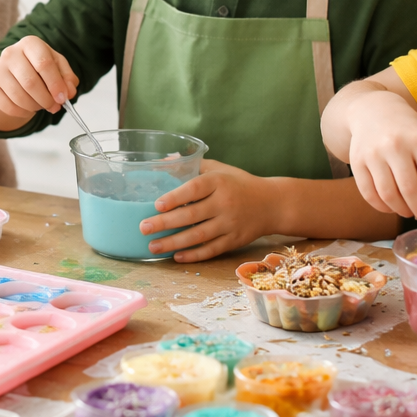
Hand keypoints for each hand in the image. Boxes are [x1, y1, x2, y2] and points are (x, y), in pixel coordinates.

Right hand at [0, 37, 78, 123]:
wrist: (14, 69)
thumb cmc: (39, 65)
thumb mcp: (58, 66)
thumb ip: (67, 78)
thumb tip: (69, 92)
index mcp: (30, 43)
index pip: (44, 64)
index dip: (55, 84)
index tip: (63, 98)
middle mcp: (10, 53)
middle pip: (30, 82)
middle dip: (46, 99)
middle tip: (54, 106)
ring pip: (18, 96)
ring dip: (35, 106)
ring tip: (42, 106)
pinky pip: (7, 106)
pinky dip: (22, 112)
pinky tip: (29, 108)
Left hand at [137, 159, 275, 262]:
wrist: (272, 204)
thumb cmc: (239, 183)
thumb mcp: (219, 168)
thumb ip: (193, 165)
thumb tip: (163, 160)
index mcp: (219, 182)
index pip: (194, 189)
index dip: (175, 197)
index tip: (157, 204)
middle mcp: (225, 203)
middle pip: (191, 215)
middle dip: (165, 223)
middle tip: (144, 228)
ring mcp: (230, 224)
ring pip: (198, 236)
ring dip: (173, 242)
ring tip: (153, 246)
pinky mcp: (234, 241)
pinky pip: (211, 250)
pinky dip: (193, 255)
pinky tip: (176, 256)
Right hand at [343, 89, 416, 226]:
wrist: (372, 109)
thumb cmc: (406, 129)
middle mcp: (396, 146)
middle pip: (410, 191)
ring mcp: (373, 154)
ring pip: (389, 196)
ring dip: (403, 211)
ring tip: (410, 211)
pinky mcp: (356, 162)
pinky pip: (369, 194)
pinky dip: (382, 207)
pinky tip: (392, 206)